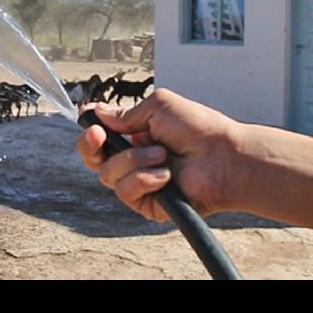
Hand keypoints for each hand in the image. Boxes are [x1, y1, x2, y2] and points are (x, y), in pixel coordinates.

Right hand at [77, 88, 248, 221]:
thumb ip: (125, 113)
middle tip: (98, 137)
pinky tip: (166, 175)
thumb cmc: (199, 129)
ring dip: (134, 160)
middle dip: (91, 147)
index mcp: (137, 136)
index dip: (90, 133)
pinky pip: (126, 192)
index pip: (101, 138)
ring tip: (162, 154)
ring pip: (109, 175)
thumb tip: (97, 112)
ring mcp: (140, 184)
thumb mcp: (158, 108)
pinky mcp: (148, 205)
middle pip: (95, 160)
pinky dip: (144, 179)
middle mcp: (135, 160)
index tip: (88, 122)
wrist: (223, 157)